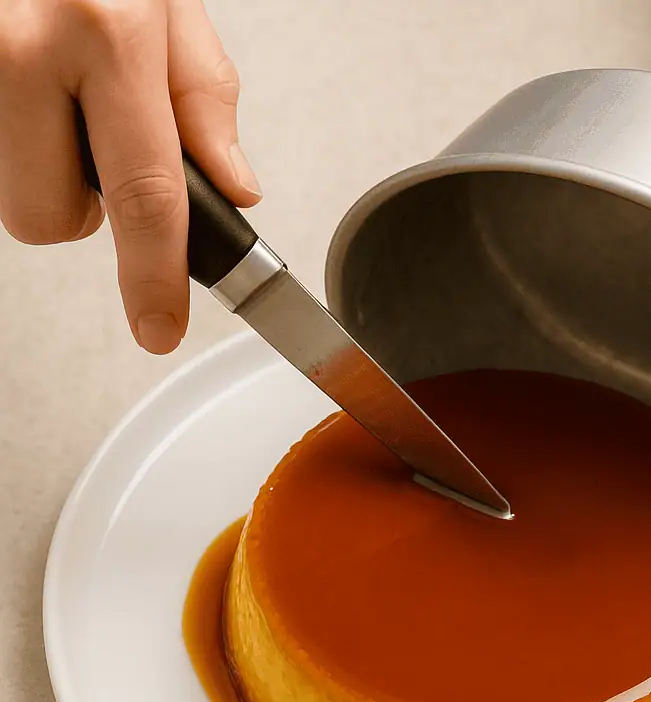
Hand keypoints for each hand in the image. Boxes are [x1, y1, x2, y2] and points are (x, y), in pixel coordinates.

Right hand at [0, 0, 260, 353]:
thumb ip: (202, 100)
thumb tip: (234, 188)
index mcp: (103, 30)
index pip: (146, 194)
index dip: (155, 277)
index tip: (159, 327)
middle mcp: (22, 48)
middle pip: (51, 218)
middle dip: (84, 209)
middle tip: (94, 142)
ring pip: (11, 195)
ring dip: (42, 173)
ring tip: (55, 100)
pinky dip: (14, 145)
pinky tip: (27, 93)